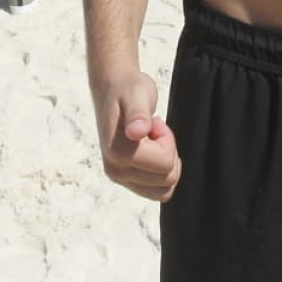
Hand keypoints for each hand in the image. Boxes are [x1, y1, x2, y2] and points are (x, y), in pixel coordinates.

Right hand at [94, 71, 181, 201]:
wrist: (113, 89)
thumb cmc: (128, 90)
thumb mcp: (137, 94)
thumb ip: (138, 114)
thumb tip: (136, 133)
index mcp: (117, 152)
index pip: (165, 163)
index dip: (167, 140)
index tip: (152, 123)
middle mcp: (115, 170)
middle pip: (167, 178)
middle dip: (167, 150)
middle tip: (151, 129)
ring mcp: (119, 177)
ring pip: (164, 190)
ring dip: (165, 162)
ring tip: (151, 139)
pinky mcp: (126, 180)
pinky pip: (158, 192)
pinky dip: (162, 172)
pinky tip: (151, 149)